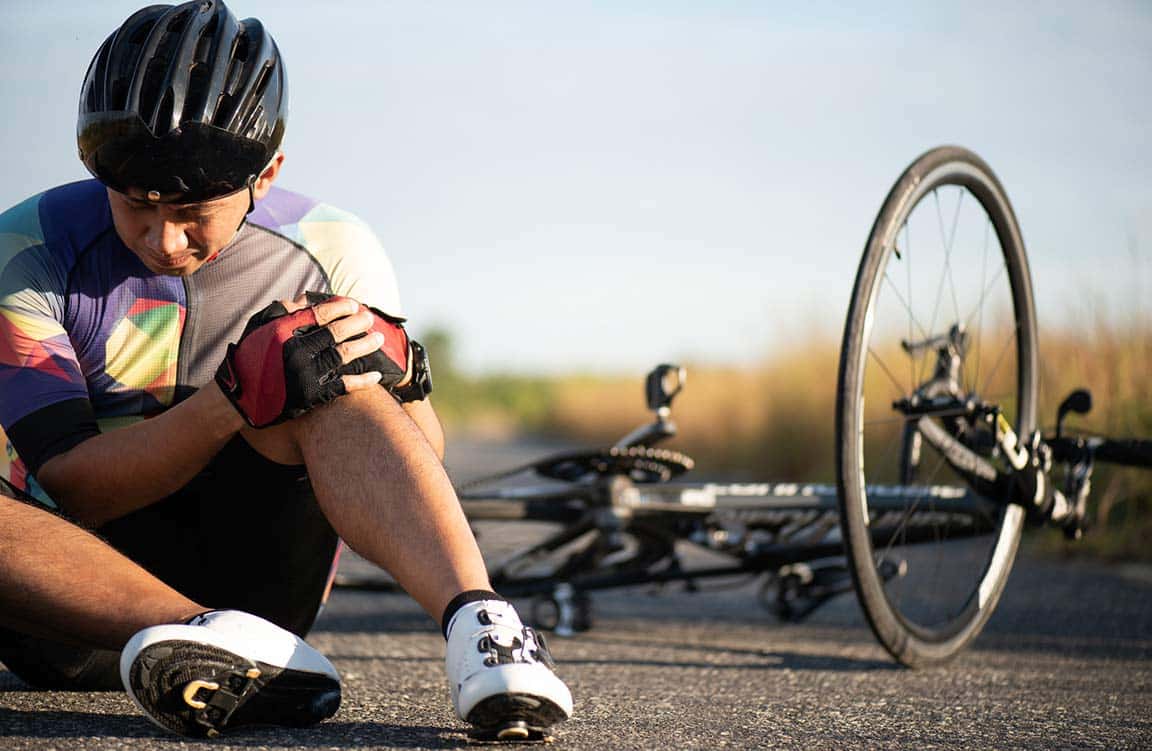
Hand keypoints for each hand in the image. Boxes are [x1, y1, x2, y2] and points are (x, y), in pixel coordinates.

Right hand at [214, 292, 407, 426]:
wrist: (238, 397)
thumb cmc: (250, 357)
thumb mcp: (260, 327)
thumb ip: (283, 311)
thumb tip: (309, 298)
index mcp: (283, 330)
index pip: (320, 313)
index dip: (341, 307)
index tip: (354, 304)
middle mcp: (295, 350)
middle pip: (336, 332)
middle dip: (357, 323)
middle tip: (370, 318)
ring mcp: (305, 374)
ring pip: (344, 355)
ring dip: (365, 346)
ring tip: (378, 338)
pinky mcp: (311, 395)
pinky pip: (343, 385)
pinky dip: (362, 380)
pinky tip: (376, 375)